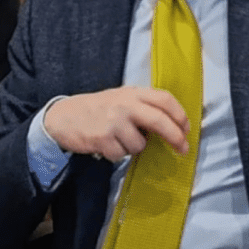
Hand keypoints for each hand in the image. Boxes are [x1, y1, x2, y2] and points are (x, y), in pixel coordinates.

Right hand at [43, 86, 189, 160]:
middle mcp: (124, 105)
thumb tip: (173, 126)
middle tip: (183, 149)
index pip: (165, 99)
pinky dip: (117, 154)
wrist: (62, 116)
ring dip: (134, 148)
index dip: (180, 115)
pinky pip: (121, 154)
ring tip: (120, 140)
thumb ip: (144, 107)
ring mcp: (113, 122)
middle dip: (176, 137)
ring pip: (140, 145)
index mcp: (133, 93)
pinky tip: (107, 145)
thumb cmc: (99, 109)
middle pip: (160, 121)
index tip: (187, 129)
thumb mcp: (122, 99)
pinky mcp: (102, 138)